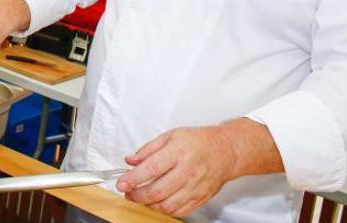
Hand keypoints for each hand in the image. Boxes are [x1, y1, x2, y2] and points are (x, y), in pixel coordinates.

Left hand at [116, 126, 235, 216]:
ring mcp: (195, 187)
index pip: (151, 169)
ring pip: (167, 205)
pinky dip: (164, 210)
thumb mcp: (170, 136)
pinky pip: (179, 211)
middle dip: (137, 195)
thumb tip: (130, 161)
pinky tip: (156, 202)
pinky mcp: (200, 198)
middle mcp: (187, 171)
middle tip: (128, 192)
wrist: (226, 151)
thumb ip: (147, 149)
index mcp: (178, 152)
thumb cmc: (198, 141)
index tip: (121, 183)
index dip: (133, 179)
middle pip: (158, 191)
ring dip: (148, 204)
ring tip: (139, 198)